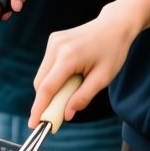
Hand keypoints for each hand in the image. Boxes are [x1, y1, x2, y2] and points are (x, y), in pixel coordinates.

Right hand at [29, 5, 140, 124]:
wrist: (115, 25)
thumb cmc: (113, 51)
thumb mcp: (103, 78)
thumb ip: (83, 97)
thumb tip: (66, 115)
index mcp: (68, 57)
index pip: (47, 88)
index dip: (39, 108)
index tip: (34, 125)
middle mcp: (56, 47)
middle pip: (41, 83)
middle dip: (46, 101)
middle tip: (58, 114)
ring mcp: (53, 42)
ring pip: (42, 75)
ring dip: (51, 88)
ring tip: (74, 87)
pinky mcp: (53, 40)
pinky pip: (47, 66)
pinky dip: (54, 77)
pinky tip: (72, 76)